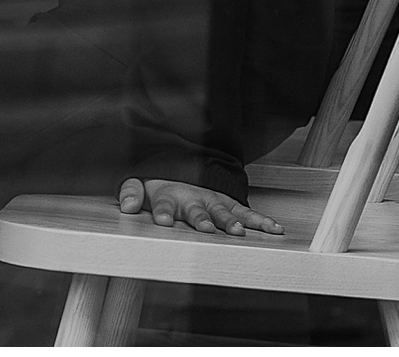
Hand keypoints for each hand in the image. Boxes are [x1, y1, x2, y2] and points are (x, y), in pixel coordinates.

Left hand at [116, 178, 282, 237]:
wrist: (184, 166)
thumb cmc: (160, 184)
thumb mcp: (140, 184)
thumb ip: (131, 192)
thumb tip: (125, 205)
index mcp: (169, 195)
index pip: (165, 202)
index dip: (164, 211)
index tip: (164, 221)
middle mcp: (193, 198)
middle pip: (198, 210)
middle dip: (202, 219)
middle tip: (206, 228)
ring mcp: (213, 201)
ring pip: (224, 212)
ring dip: (231, 222)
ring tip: (238, 233)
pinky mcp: (229, 205)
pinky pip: (246, 213)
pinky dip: (260, 221)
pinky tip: (273, 229)